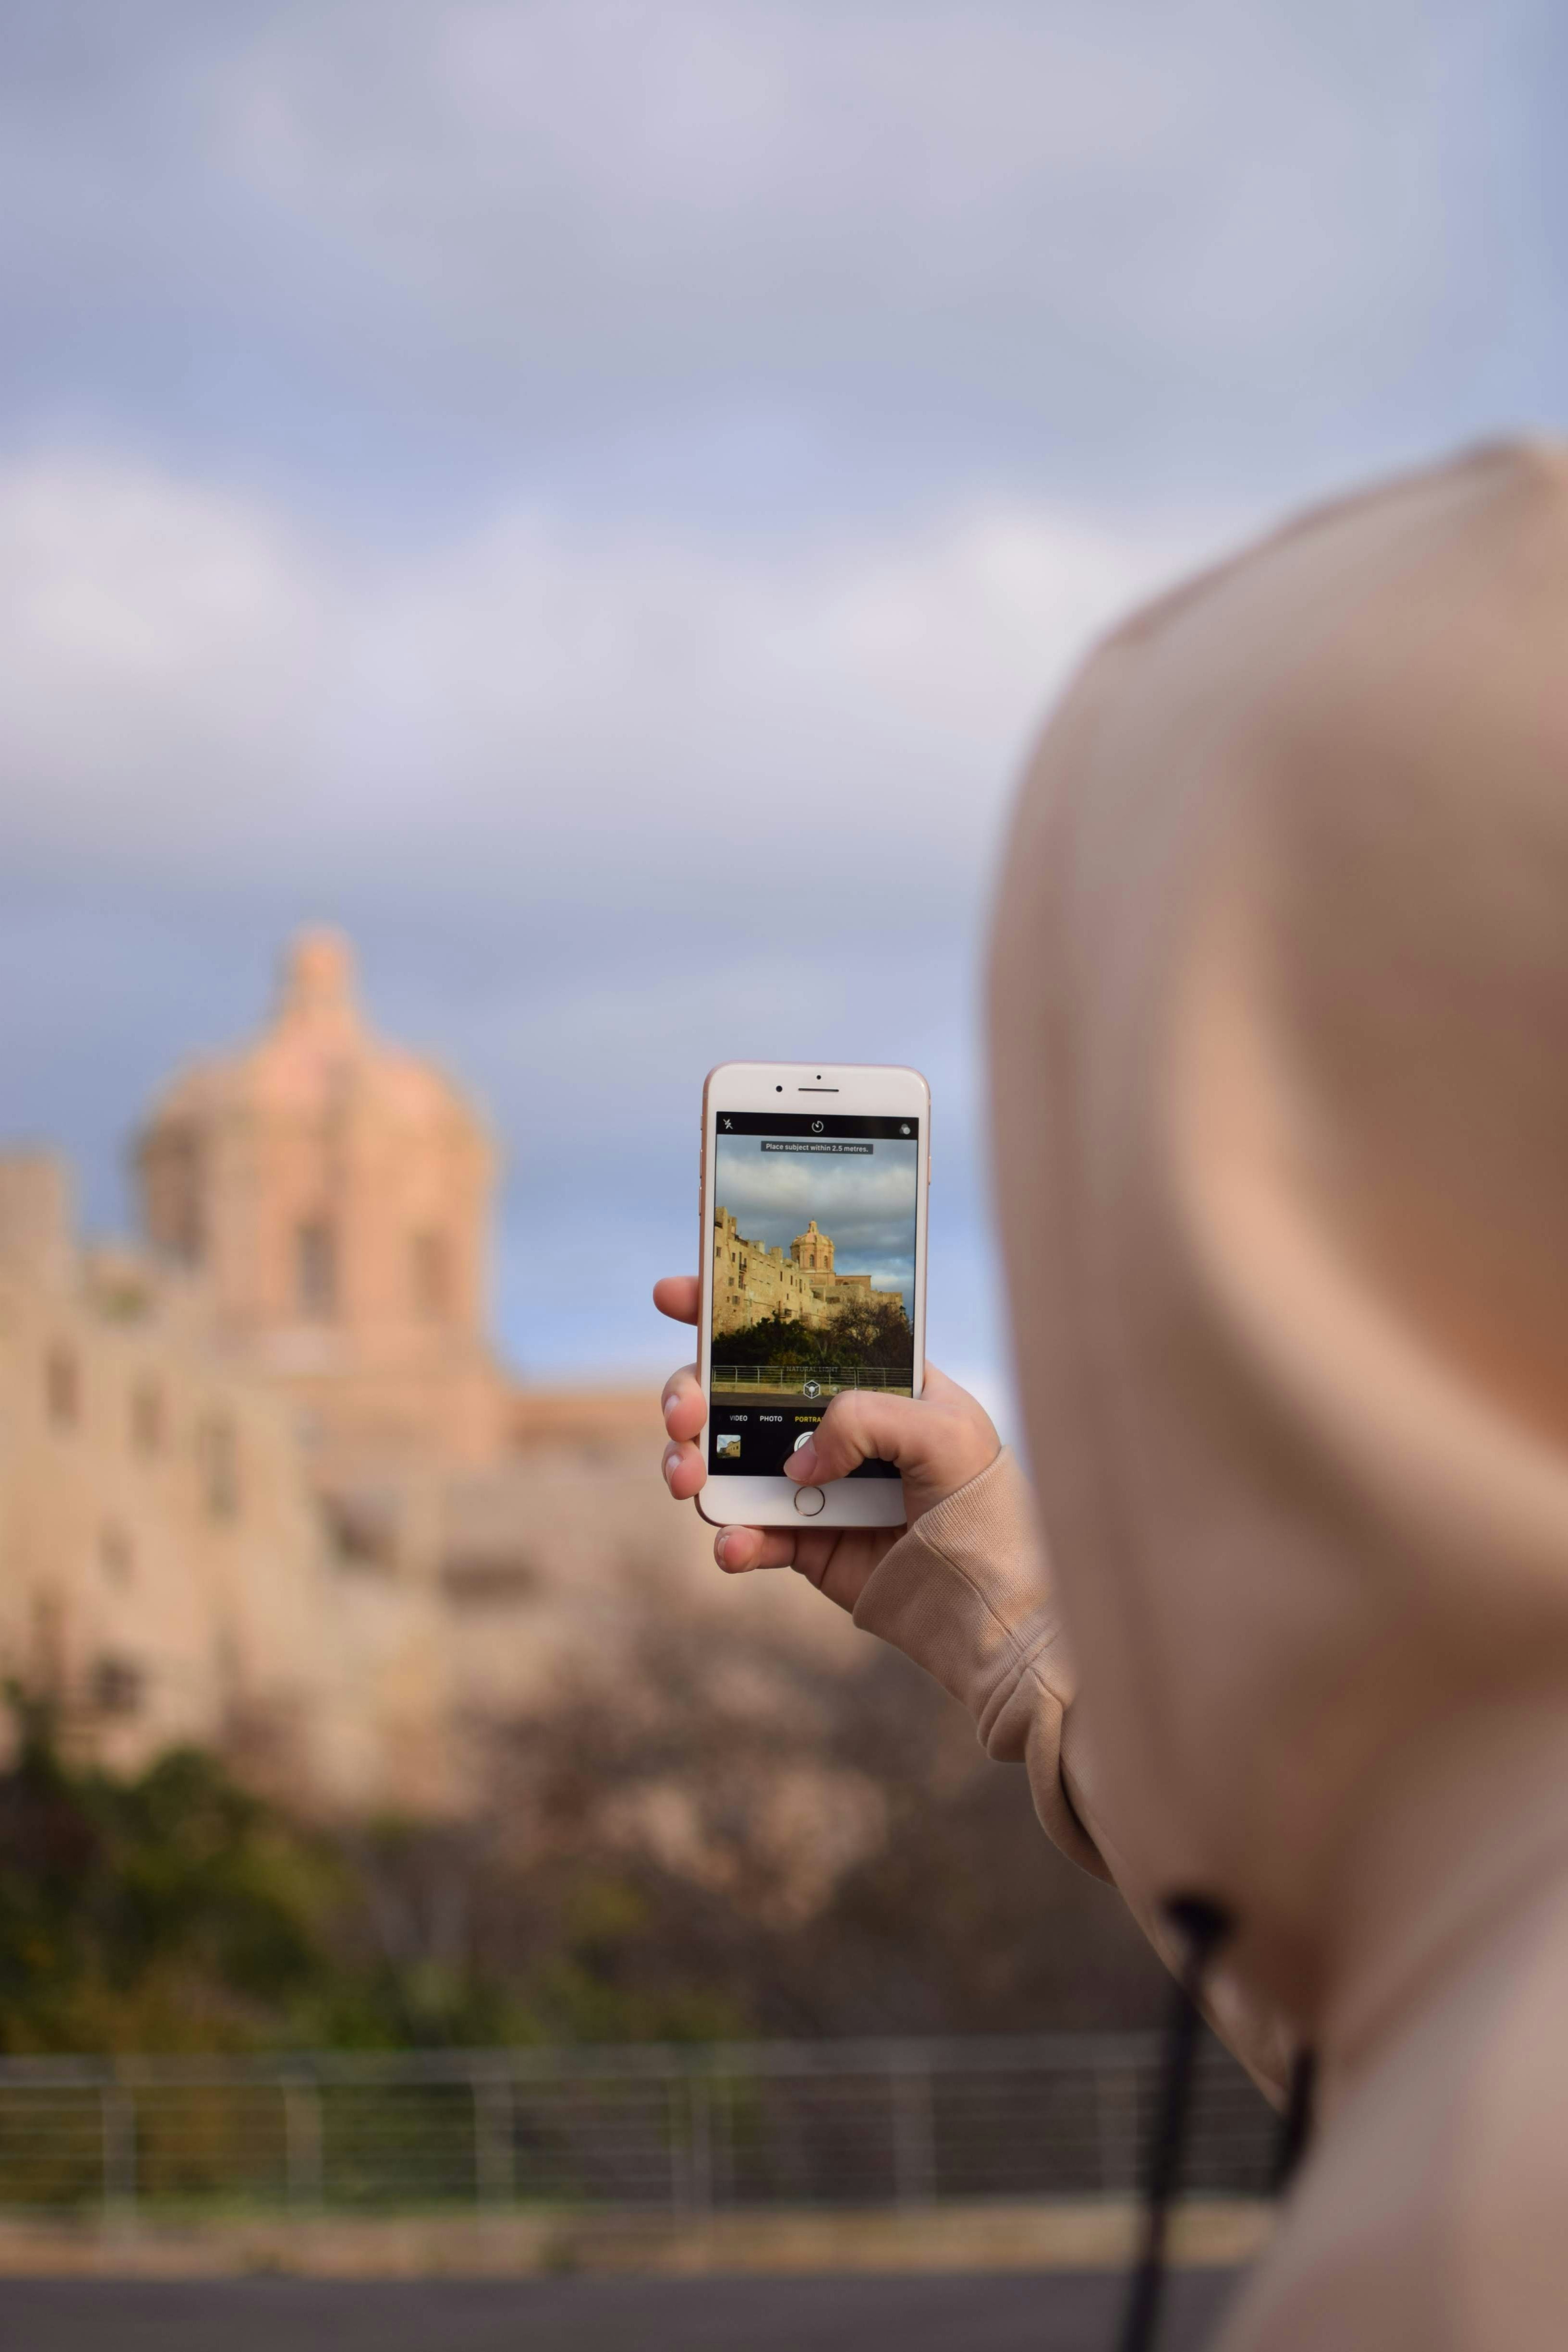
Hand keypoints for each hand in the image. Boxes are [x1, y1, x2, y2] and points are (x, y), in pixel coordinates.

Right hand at [653, 1274, 1000, 1617]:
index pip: (790, 1329)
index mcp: (864, 1380)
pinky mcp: (801, 1541)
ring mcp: (807, 1484)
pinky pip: (748, 1534)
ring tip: (689, 1482)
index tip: (675, 1294)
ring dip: (688, 1465)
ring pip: (720, 1461)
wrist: (985, 1596)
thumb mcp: (941, 1431)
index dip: (727, 1309)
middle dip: (686, 1394)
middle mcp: (827, 1425)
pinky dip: (733, 1540)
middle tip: (685, 1415)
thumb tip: (796, 1465)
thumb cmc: (979, 1496)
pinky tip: (736, 1546)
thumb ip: (862, 1418)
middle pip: (729, 1392)